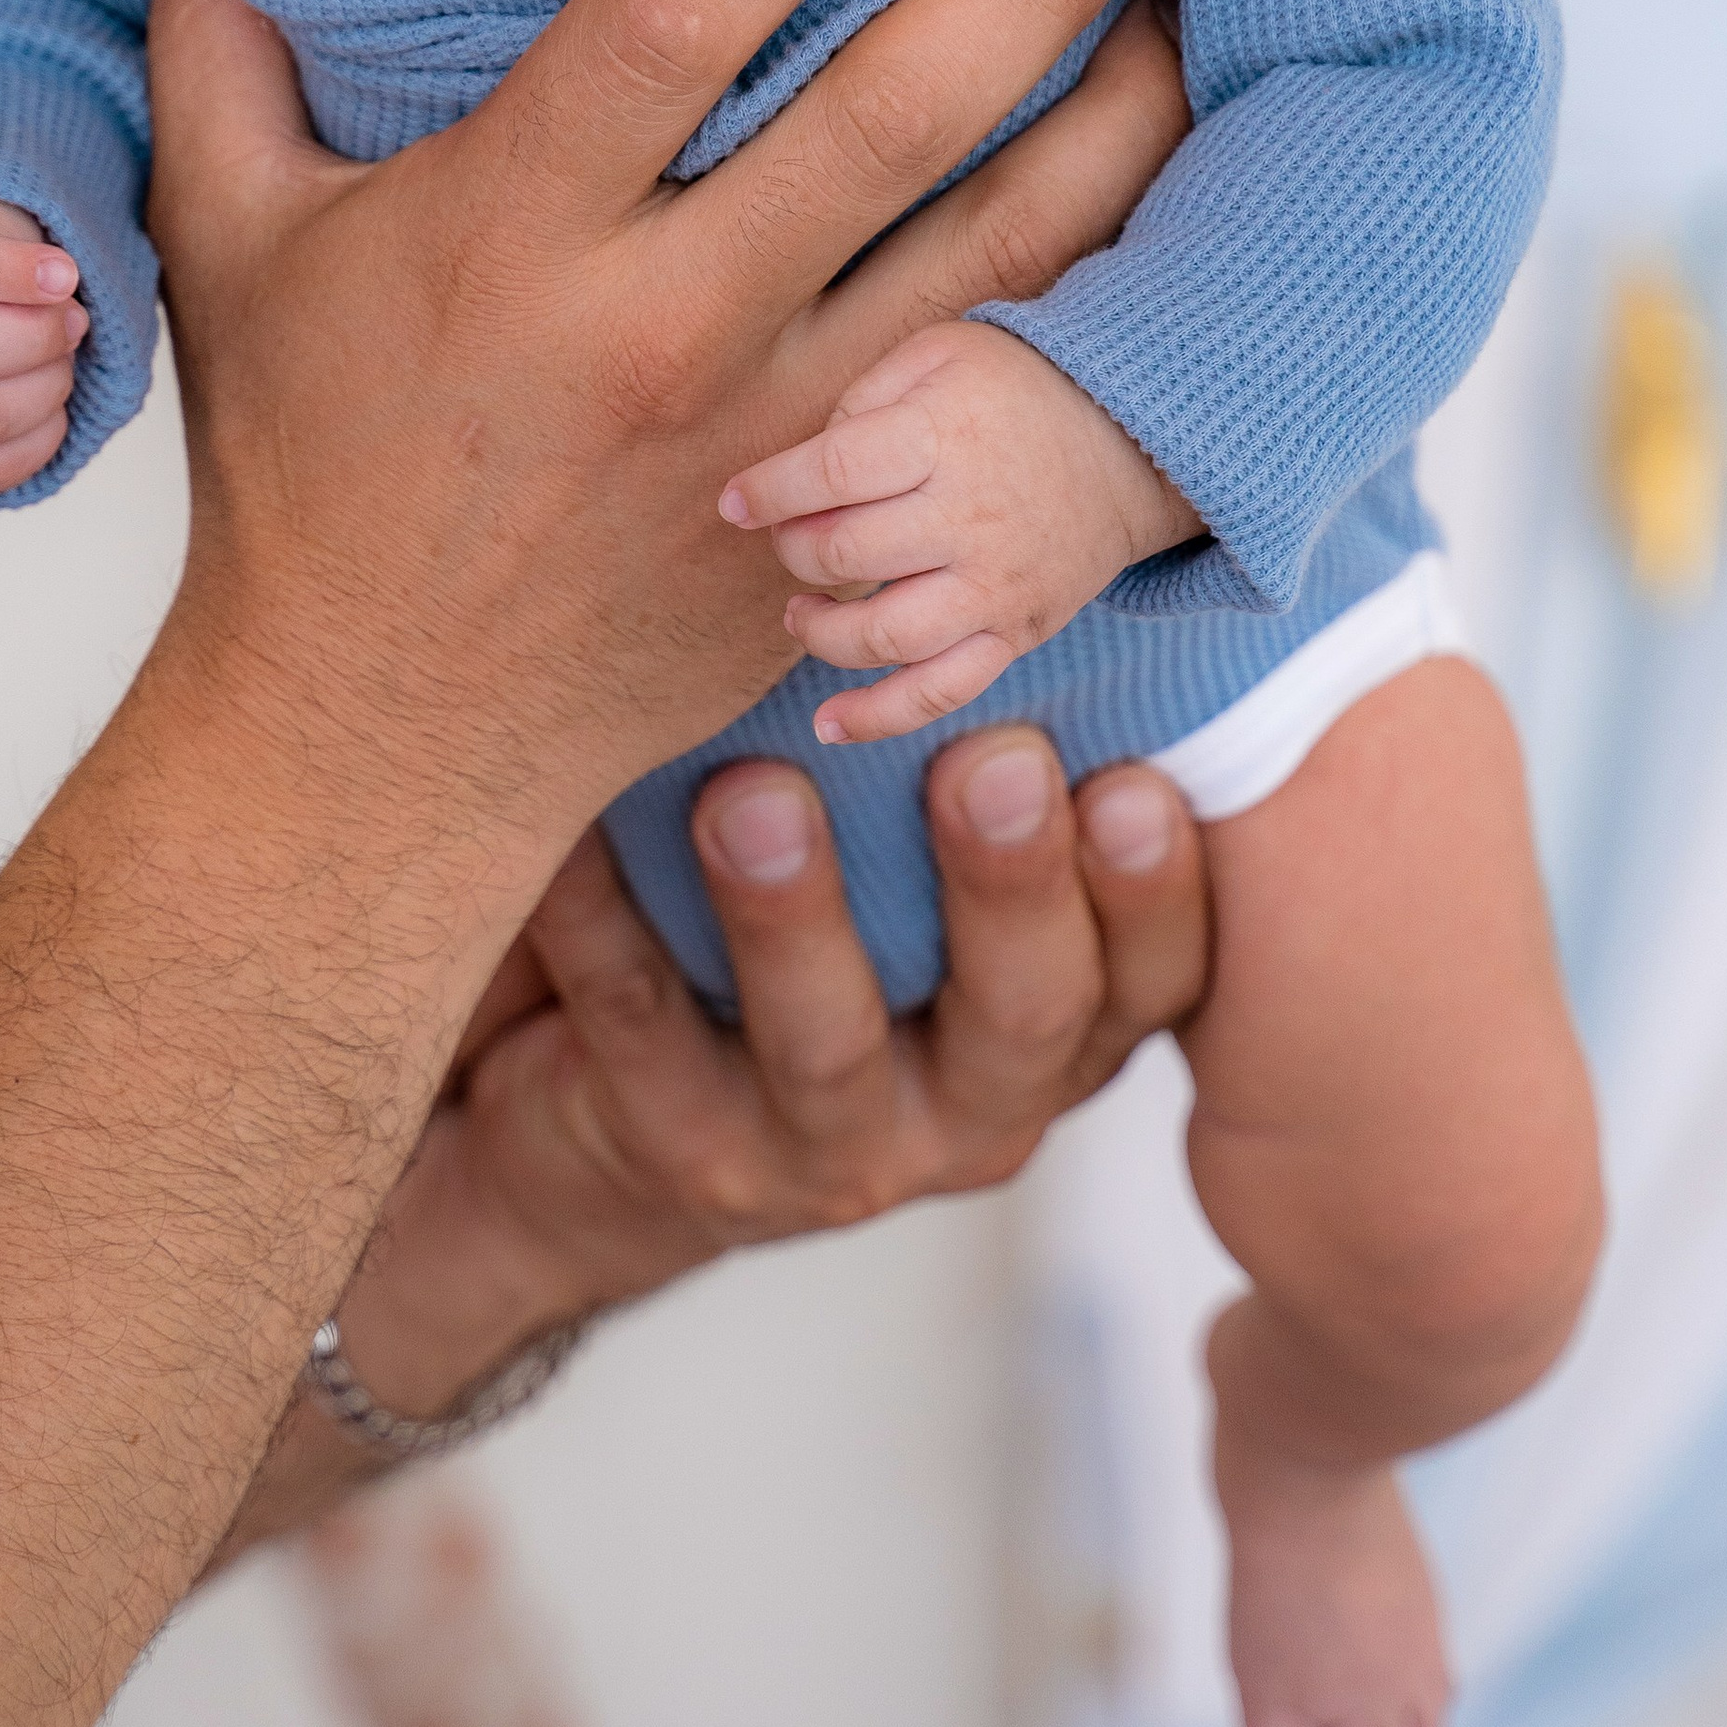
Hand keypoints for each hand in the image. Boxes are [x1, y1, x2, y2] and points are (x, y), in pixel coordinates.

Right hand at [147, 0, 1184, 816]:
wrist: (379, 733)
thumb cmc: (304, 461)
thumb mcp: (225, 236)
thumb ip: (217, 42)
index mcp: (512, 234)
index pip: (667, 25)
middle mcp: (666, 332)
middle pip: (889, 125)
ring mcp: (782, 440)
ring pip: (1001, 251)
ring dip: (1111, 122)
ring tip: (1180, 15)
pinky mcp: (846, 521)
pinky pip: (1011, 379)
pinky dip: (1105, 280)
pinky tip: (1165, 193)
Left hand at [225, 724, 1209, 1552]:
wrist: (624, 1134)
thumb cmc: (822, 944)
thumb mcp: (927, 892)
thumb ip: (989, 779)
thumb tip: (1018, 575)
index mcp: (1051, 1028)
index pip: (1148, 978)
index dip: (1153, 892)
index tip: (1131, 782)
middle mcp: (963, 1105)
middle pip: (1018, 1015)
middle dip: (1007, 886)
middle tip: (983, 763)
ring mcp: (819, 1148)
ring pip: (822, 1040)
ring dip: (792, 913)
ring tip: (753, 792)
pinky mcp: (679, 1150)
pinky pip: (641, 1025)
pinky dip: (606, 921)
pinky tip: (573, 832)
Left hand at [723, 319, 1198, 742]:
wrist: (1132, 443)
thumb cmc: (1016, 389)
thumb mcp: (941, 350)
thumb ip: (864, 393)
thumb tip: (804, 463)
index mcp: (942, 436)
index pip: (830, 472)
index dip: (767, 491)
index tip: (734, 501)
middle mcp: (969, 516)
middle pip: (844, 553)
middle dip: (792, 549)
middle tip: (786, 536)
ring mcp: (994, 584)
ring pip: (884, 635)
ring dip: (819, 633)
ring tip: (800, 610)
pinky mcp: (1015, 633)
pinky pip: (943, 691)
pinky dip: (880, 717)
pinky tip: (828, 725)